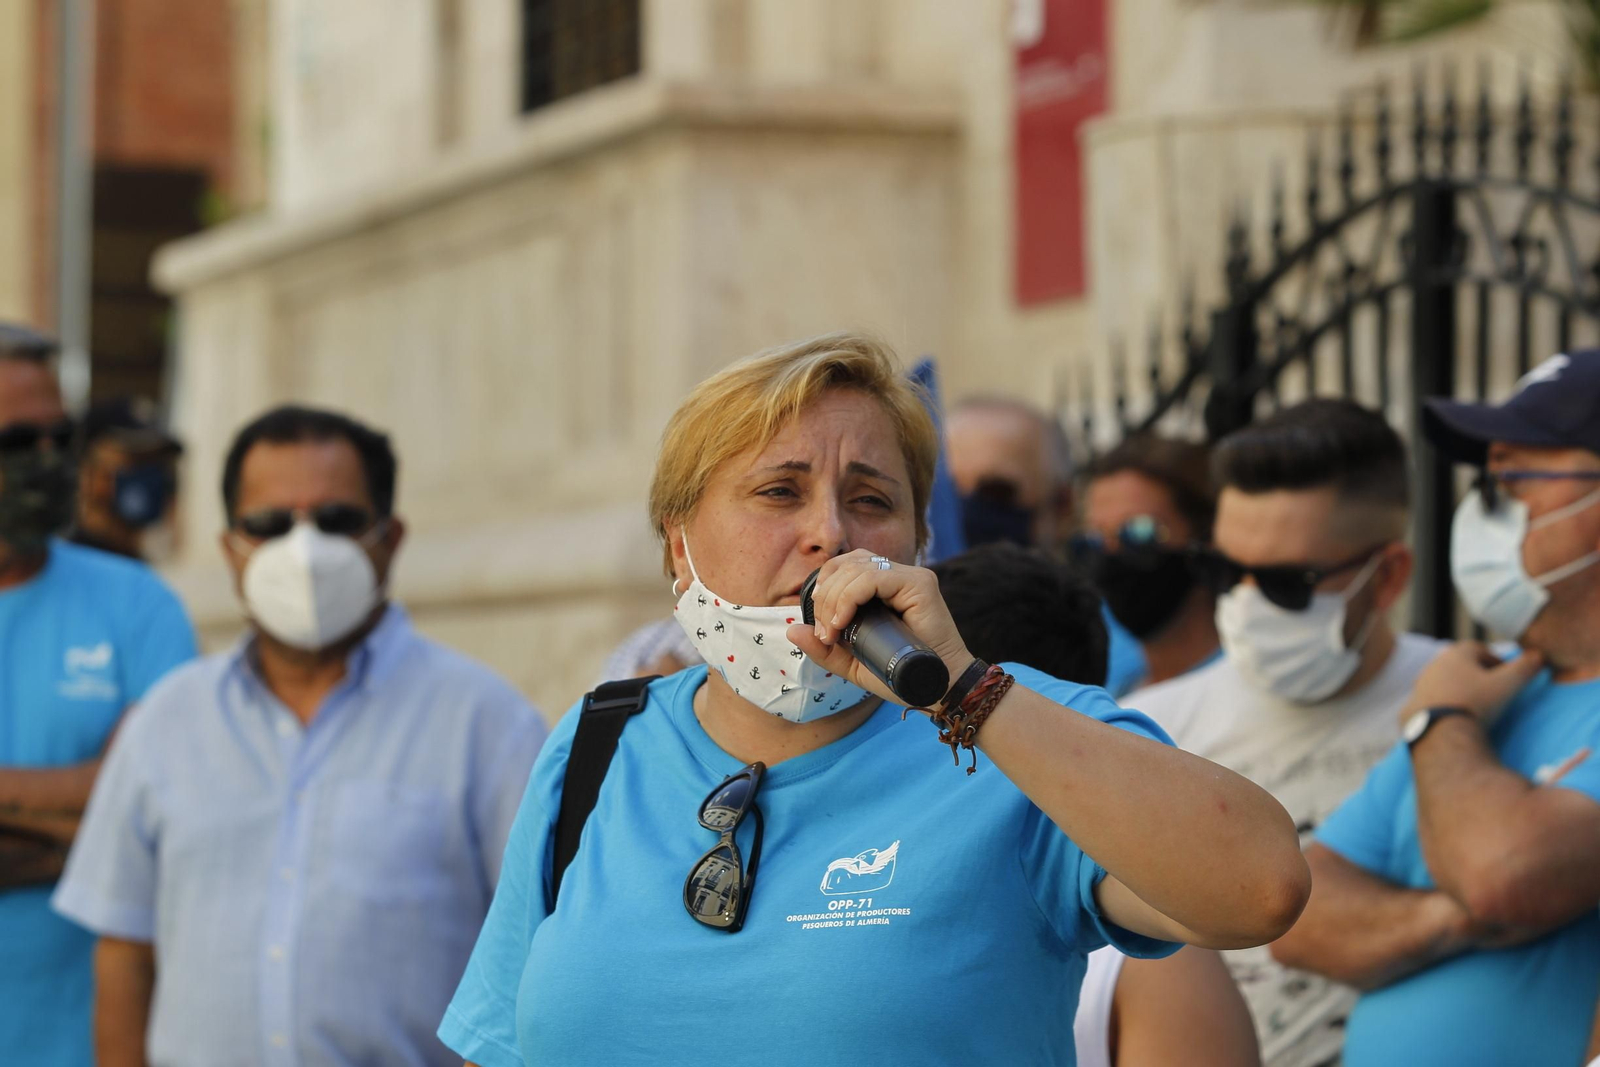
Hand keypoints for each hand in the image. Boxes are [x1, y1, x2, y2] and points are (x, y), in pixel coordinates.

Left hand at [785, 550, 972, 707]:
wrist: (939, 691)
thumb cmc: (902, 676)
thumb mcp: (853, 664)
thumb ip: (825, 648)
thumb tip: (792, 629)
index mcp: (885, 587)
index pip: (846, 565)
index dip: (824, 587)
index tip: (822, 627)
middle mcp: (899, 576)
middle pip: (847, 563)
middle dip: (825, 596)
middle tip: (825, 633)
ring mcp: (911, 576)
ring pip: (857, 568)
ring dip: (834, 599)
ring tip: (833, 631)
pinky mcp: (921, 584)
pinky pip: (874, 577)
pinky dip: (850, 597)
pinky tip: (843, 622)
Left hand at [1399, 641, 1544, 728]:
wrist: (1439, 731)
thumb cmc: (1476, 702)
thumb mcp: (1506, 685)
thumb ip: (1524, 668)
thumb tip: (1539, 655)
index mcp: (1455, 655)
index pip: (1477, 648)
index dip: (1493, 659)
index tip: (1505, 673)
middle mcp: (1433, 665)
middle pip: (1457, 664)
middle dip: (1473, 673)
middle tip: (1489, 688)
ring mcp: (1419, 686)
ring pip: (1441, 682)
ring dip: (1455, 689)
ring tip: (1471, 705)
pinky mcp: (1410, 707)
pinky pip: (1429, 703)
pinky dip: (1440, 707)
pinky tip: (1451, 719)